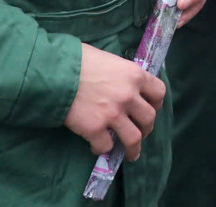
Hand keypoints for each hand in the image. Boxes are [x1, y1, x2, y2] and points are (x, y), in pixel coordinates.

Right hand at [64, 44, 165, 159]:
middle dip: (147, 129)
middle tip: (141, 133)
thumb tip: (125, 86)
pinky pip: (106, 146)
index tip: (150, 109)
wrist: (55, 71)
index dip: (156, 103)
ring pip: (134, 139)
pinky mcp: (95, 128)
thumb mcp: (110, 61)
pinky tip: (97, 146)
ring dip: (134, 149)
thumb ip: (123, 75)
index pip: (159, 92)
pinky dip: (103, 149)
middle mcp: (129, 95)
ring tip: (131, 154)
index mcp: (135, 75)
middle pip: (149, 118)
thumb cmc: (80, 61)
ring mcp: (113, 113)